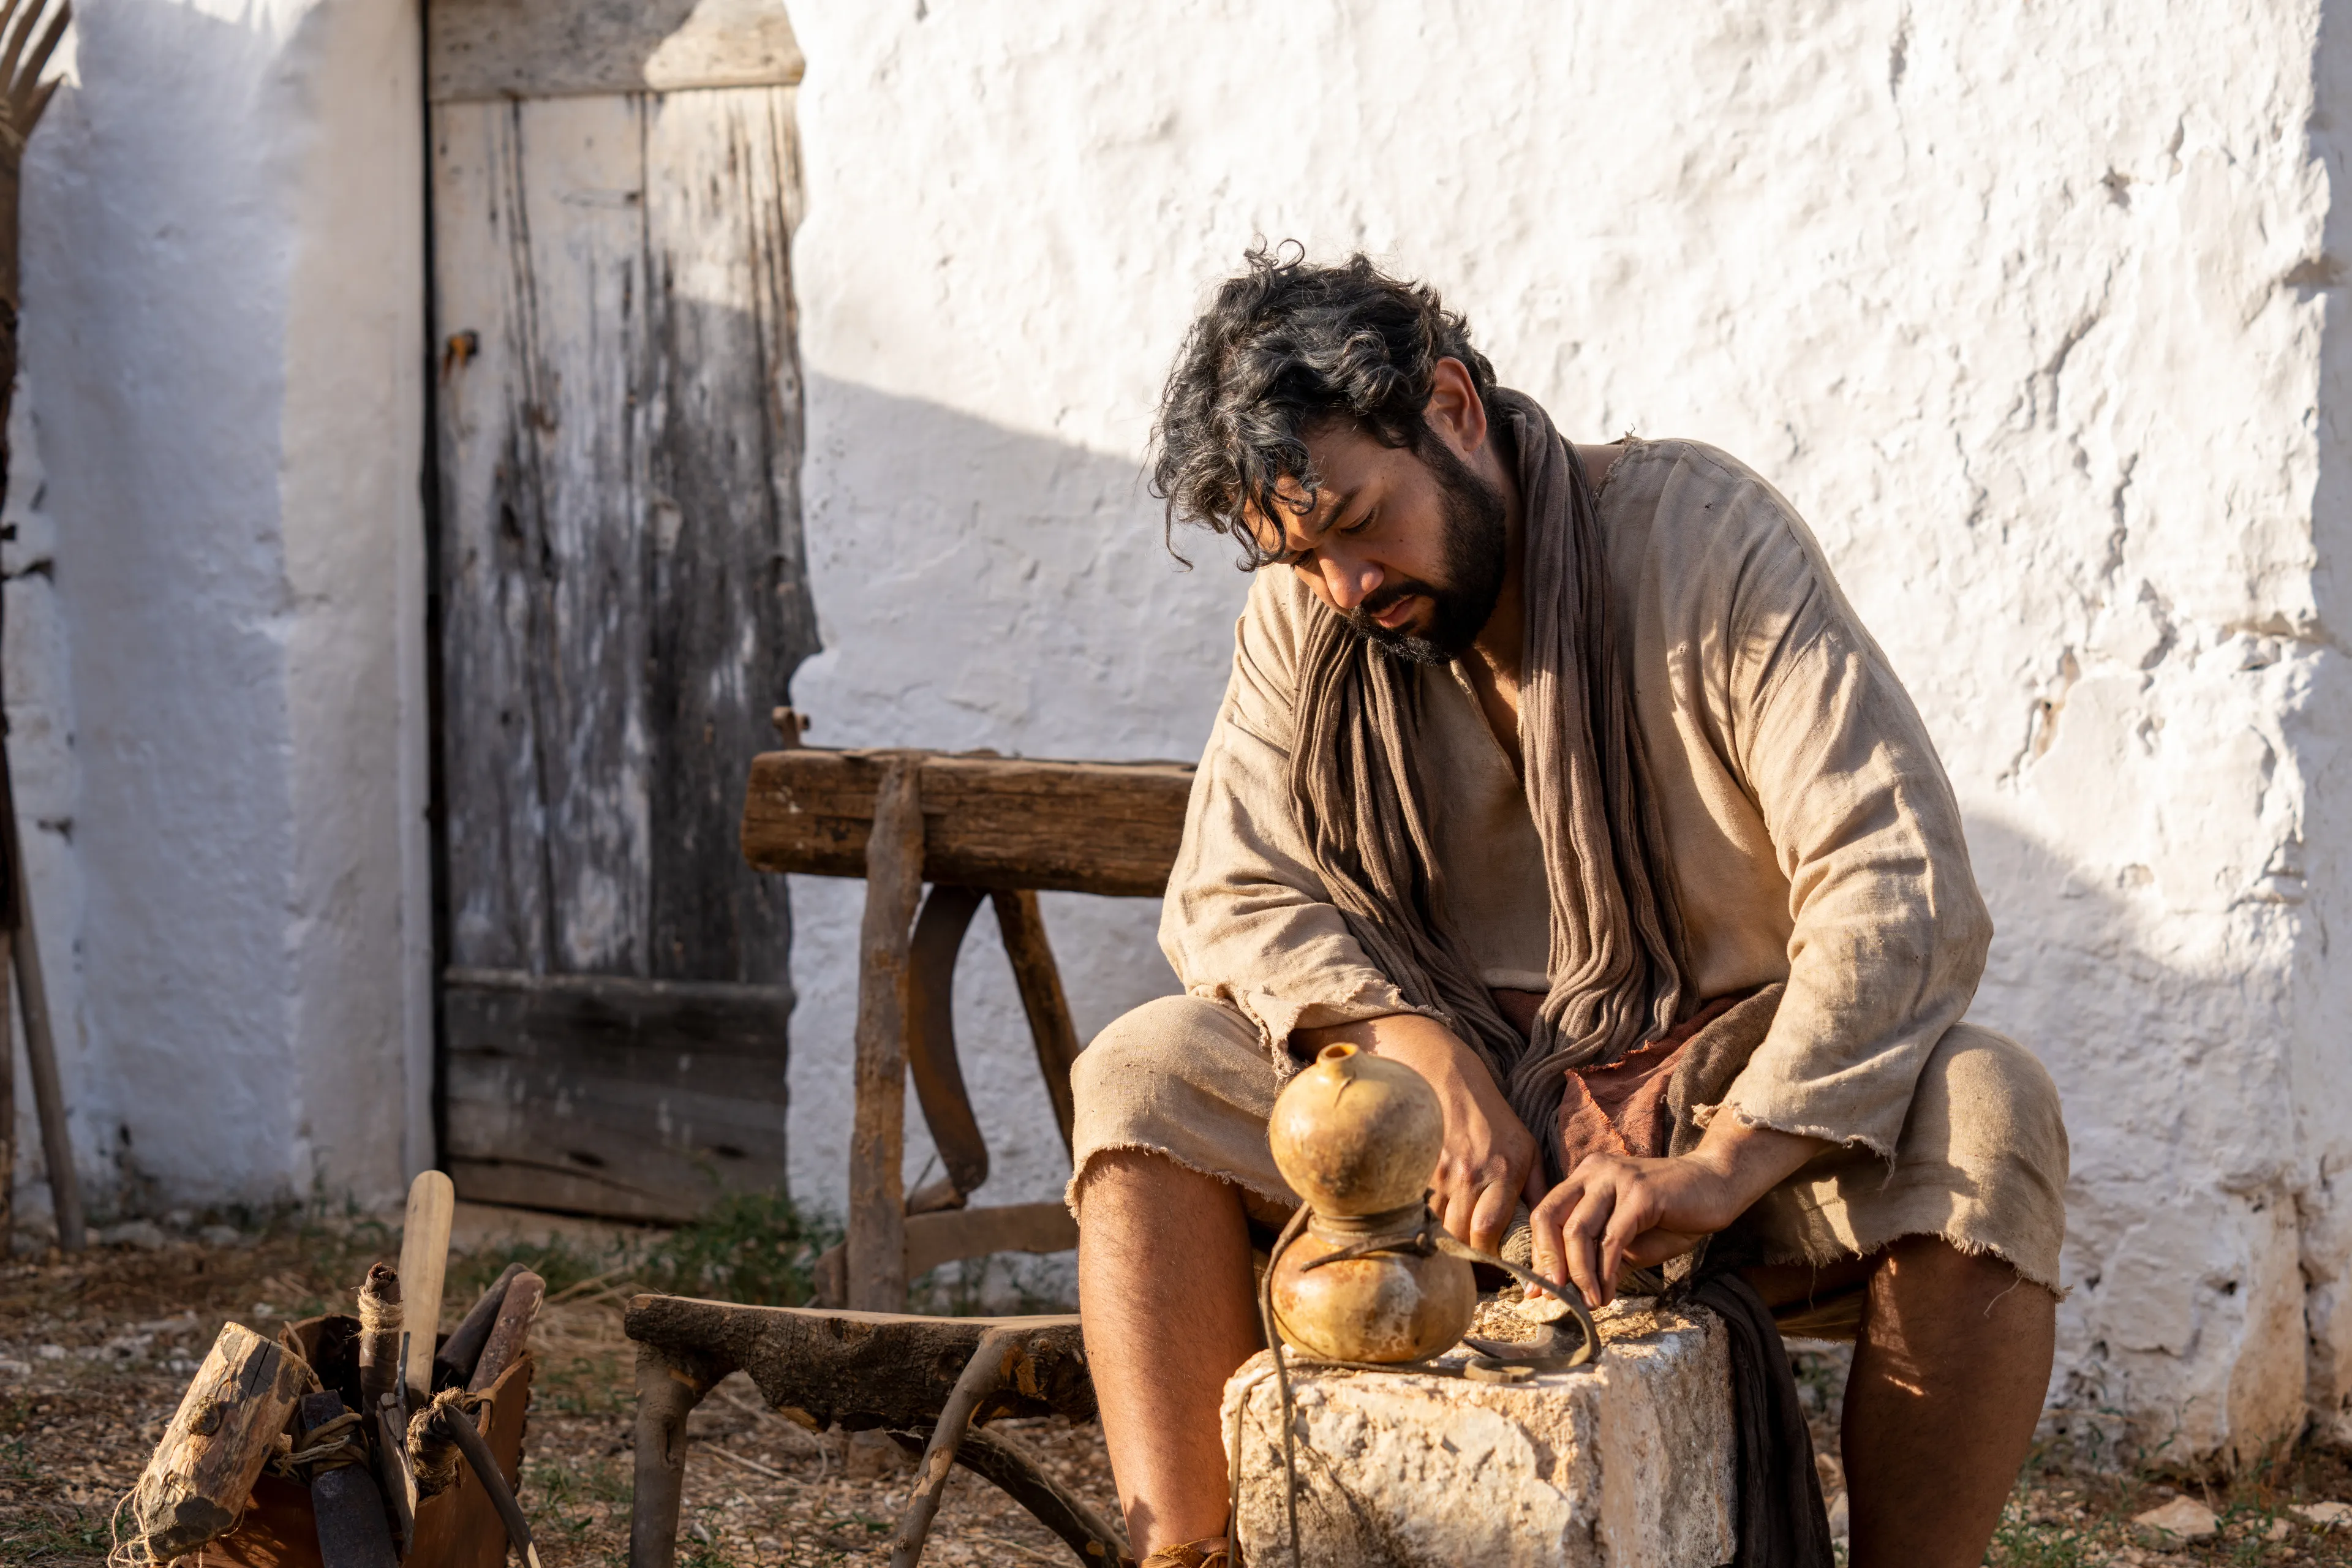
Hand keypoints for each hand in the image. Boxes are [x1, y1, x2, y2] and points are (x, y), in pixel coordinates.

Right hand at [1294, 1013, 1539, 1255]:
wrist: (1450, 1080)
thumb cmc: (1494, 1121)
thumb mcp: (1527, 1150)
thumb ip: (1539, 1191)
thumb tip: (1551, 1233)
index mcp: (1505, 1172)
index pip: (1488, 1231)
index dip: (1487, 1256)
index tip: (1493, 1262)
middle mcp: (1471, 1173)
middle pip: (1459, 1234)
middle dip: (1466, 1253)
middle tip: (1473, 1258)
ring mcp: (1440, 1170)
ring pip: (1437, 1225)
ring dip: (1445, 1237)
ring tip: (1455, 1240)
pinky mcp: (1417, 1166)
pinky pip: (1419, 1208)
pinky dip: (1426, 1220)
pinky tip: (1433, 1219)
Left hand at [1530, 1117, 1827, 1307]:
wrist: (1717, 1186)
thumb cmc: (1673, 1214)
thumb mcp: (1630, 1241)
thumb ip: (1600, 1259)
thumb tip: (1573, 1293)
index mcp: (1584, 1177)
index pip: (1545, 1214)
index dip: (1537, 1254)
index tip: (1536, 1291)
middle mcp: (1593, 1172)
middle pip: (1548, 1217)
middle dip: (1547, 1263)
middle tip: (1553, 1298)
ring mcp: (1616, 1180)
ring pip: (1577, 1230)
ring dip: (1578, 1274)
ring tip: (1587, 1302)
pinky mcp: (1640, 1194)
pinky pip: (1612, 1240)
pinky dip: (1604, 1272)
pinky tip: (1606, 1294)